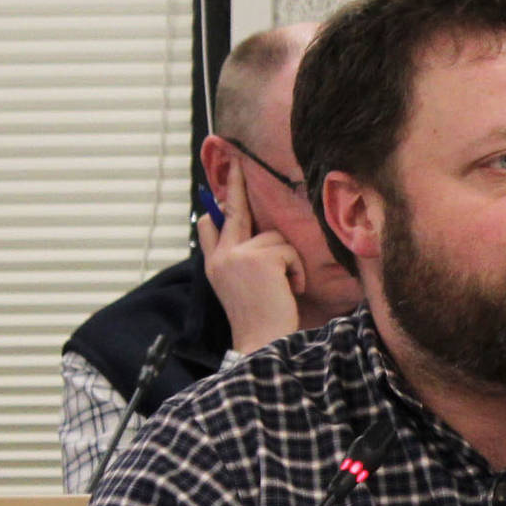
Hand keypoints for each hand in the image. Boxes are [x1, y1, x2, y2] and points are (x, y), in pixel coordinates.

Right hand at [196, 185, 305, 352]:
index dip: (214, 208)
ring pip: (276, 238)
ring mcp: (238, 255)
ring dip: (289, 261)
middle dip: (236, 184)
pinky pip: (289, 251)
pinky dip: (297, 271)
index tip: (214, 190)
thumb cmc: (260, 319)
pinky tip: (290, 290)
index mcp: (215, 264)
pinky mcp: (260, 258)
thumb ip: (240, 261)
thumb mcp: (241, 287)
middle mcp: (222, 256)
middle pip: (232, 212)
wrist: (262, 342)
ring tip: (285, 287)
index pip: (209, 227)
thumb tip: (258, 237)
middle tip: (237, 163)